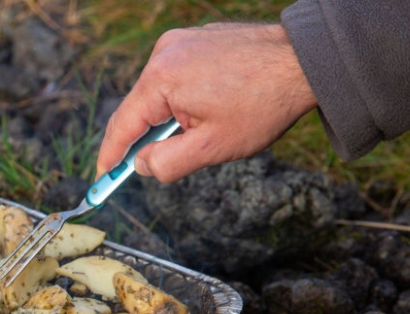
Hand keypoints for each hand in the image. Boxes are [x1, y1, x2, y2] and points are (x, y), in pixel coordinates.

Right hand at [95, 23, 317, 182]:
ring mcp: (181, 41)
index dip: (110, 157)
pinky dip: (180, 98)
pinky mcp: (197, 38)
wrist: (307, 61)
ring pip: (157, 93)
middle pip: (138, 107)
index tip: (101, 179)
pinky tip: (206, 111)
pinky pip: (175, 76)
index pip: (122, 125)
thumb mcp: (212, 147)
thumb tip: (142, 164)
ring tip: (197, 135)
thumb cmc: (263, 103)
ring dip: (165, 118)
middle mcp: (164, 53)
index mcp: (161, 78)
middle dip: (142, 139)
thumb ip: (167, 163)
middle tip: (148, 167)